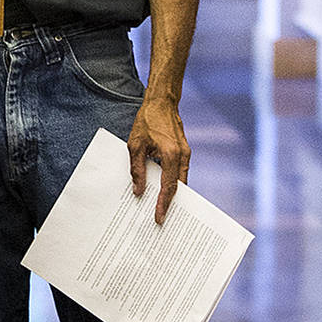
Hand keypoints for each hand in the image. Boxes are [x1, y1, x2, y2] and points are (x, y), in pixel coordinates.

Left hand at [128, 96, 188, 223]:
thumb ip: (137, 170)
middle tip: (161, 219)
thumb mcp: (135, 146)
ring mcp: (185, 154)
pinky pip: (180, 172)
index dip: (163, 204)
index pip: (168, 187)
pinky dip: (173, 182)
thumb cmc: (147, 121)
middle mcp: (182, 156)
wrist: (161, 103)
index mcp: (171, 155)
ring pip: (180, 180)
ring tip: (161, 207)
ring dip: (172, 194)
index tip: (159, 218)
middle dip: (170, 204)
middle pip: (178, 187)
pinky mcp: (184, 151)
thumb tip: (138, 191)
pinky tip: (162, 188)